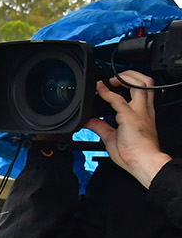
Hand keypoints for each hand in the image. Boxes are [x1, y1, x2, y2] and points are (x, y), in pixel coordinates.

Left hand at [88, 70, 171, 187]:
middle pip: (147, 82)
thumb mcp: (112, 138)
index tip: (114, 84)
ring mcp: (139, 112)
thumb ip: (101, 127)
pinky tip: (99, 90)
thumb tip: (89, 121)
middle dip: (131, 75)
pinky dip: (106, 93)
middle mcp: (144, 110)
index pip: (141, 91)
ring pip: (140, 83)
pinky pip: (117, 99)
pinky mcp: (130, 116)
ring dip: (124, 77)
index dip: (129, 83)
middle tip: (115, 78)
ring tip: (110, 80)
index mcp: (144, 114)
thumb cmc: (134, 154)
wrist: (143, 163)